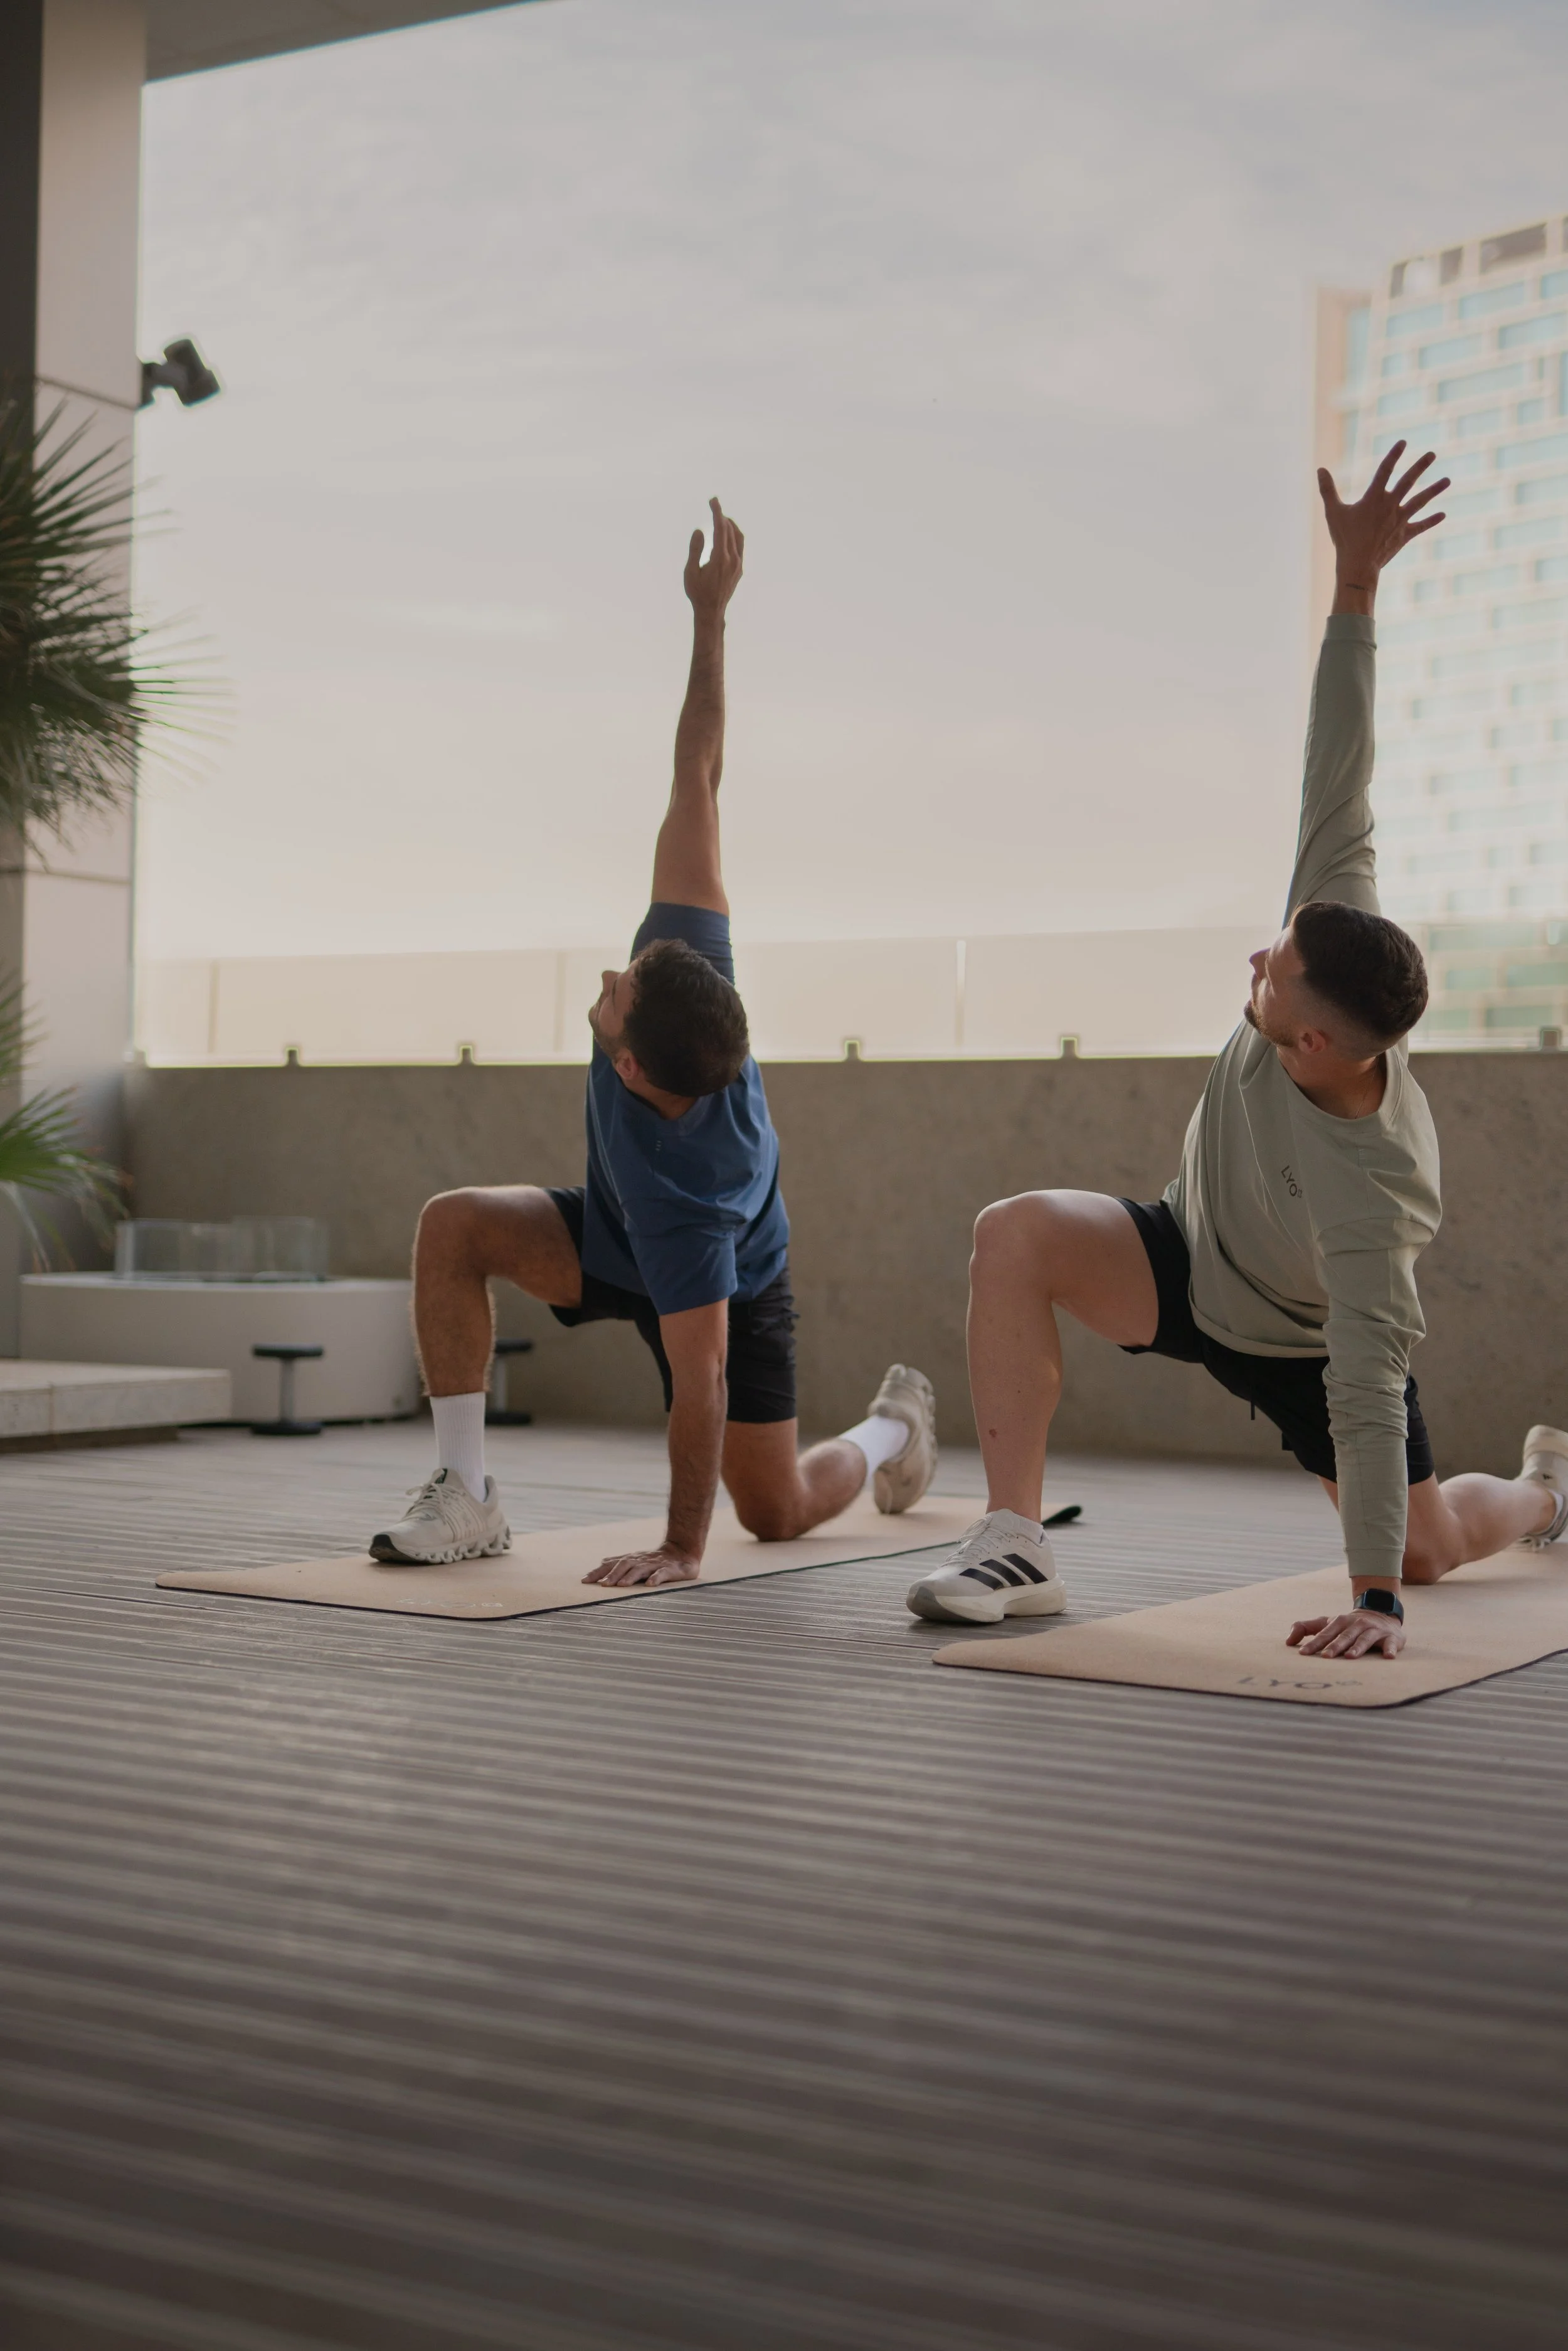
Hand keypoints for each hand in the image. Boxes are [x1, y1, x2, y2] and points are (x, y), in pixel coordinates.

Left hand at [583, 1542, 699, 1588]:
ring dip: (630, 1577)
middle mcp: (641, 1560)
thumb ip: (621, 1561)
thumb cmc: (657, 1559)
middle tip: (602, 1585)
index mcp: (632, 1559)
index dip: (598, 1572)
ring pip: (641, 1569)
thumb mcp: (637, 1559)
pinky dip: (655, 1578)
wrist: (682, 1552)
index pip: (611, 1564)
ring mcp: (655, 1564)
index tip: (584, 1581)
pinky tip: (649, 1585)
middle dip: (612, 1575)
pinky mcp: (669, 1569)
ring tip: (621, 1586)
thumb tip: (603, 1561)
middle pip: (624, 1565)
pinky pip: (662, 1574)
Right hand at [684, 496, 743, 619]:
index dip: (717, 512)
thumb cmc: (697, 592)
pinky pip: (740, 547)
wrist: (711, 611)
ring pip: (738, 537)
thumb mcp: (690, 572)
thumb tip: (700, 531)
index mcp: (720, 559)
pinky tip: (727, 533)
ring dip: (730, 524)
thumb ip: (695, 550)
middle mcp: (733, 560)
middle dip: (722, 515)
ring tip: (721, 517)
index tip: (713, 500)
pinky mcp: (739, 569)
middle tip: (714, 504)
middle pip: (730, 530)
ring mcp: (738, 565)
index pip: (721, 529)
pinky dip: (734, 535)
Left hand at [1287, 1607, 1405, 1659]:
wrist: (1381, 1613)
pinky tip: (1388, 1657)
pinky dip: (1390, 1649)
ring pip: (1365, 1639)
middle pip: (1344, 1636)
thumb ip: (1306, 1628)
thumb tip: (1287, 1641)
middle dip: (1334, 1646)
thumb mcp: (1327, 1623)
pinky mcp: (1391, 1637)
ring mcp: (1375, 1630)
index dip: (1314, 1643)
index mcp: (1340, 1621)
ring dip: (1358, 1648)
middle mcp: (1357, 1624)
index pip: (1325, 1634)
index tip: (1302, 1653)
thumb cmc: (1348, 1624)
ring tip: (1350, 1657)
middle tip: (1325, 1657)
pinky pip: (1391, 1644)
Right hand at [1318, 442, 1447, 596]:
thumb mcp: (1333, 512)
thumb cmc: (1344, 539)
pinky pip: (1420, 526)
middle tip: (1432, 454)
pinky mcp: (1404, 535)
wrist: (1358, 566)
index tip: (1403, 442)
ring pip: (1420, 501)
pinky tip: (1443, 514)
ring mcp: (1399, 520)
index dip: (1394, 455)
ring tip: (1447, 480)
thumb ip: (1327, 489)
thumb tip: (1320, 469)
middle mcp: (1390, 506)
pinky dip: (1431, 521)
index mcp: (1374, 498)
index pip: (1385, 470)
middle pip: (1408, 482)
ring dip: (1434, 490)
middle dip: (1420, 466)